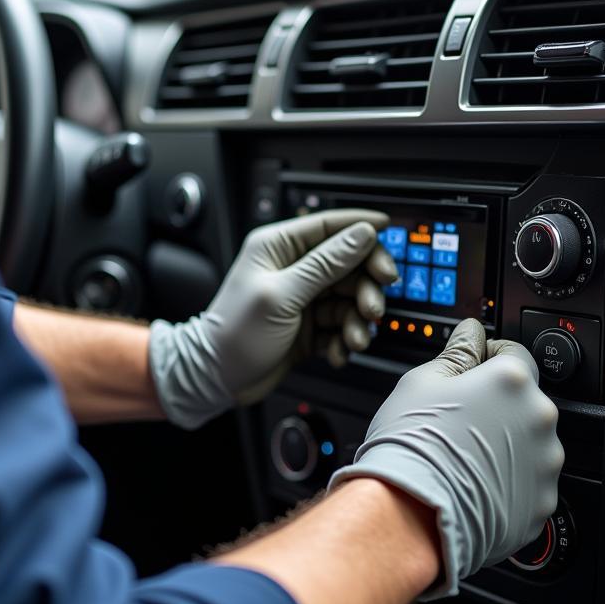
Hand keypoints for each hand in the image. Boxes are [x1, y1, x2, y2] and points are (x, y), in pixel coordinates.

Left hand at [149, 210, 395, 428]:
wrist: (216, 378)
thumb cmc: (235, 333)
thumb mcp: (282, 296)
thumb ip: (324, 265)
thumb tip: (360, 235)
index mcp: (278, 247)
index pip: (328, 225)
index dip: (360, 226)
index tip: (388, 228)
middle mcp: (293, 267)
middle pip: (348, 263)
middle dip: (365, 286)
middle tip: (373, 307)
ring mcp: (303, 296)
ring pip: (349, 296)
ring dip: (357, 320)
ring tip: (353, 339)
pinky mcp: (310, 324)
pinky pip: (342, 323)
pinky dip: (345, 338)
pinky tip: (338, 352)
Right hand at [329, 318, 562, 598]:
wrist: (410, 512)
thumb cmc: (412, 443)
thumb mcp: (423, 381)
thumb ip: (457, 352)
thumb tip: (472, 331)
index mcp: (512, 380)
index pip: (513, 351)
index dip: (486, 357)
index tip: (469, 371)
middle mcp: (539, 419)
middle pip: (523, 399)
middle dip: (496, 403)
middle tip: (459, 417)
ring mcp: (545, 465)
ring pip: (529, 441)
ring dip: (506, 442)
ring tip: (465, 453)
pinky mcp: (542, 503)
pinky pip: (529, 482)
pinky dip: (509, 480)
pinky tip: (475, 480)